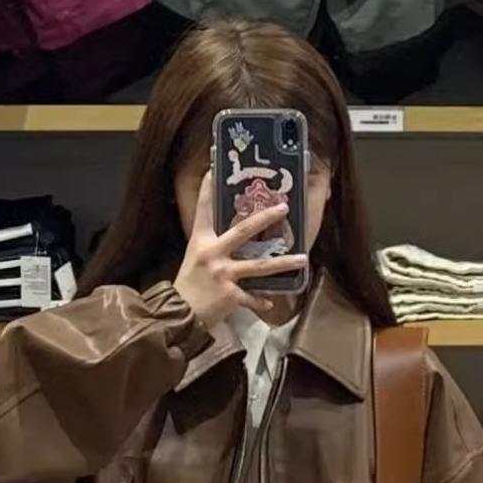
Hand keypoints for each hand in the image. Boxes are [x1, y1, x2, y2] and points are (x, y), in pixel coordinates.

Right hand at [174, 172, 308, 328]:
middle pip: (243, 231)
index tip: (214, 169)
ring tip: (303, 259)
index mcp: (202, 241)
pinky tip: (271, 303)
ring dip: (283, 262)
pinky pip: (251, 298)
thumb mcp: (195, 257)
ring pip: (259, 266)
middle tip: (284, 208)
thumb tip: (231, 236)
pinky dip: (260, 302)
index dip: (208, 189)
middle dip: (265, 218)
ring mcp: (223, 274)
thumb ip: (212, 244)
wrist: (178, 313)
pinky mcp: (230, 295)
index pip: (205, 210)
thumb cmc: (187, 284)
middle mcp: (214, 254)